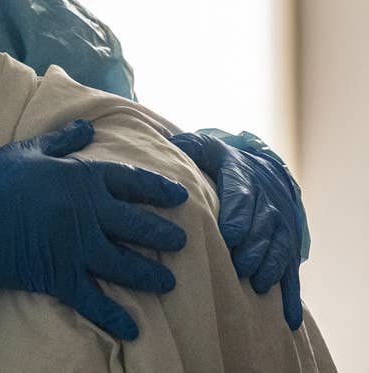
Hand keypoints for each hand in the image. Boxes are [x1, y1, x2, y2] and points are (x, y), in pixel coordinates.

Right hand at [0, 120, 187, 339]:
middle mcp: (87, 212)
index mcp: (81, 178)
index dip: (158, 189)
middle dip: (163, 234)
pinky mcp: (59, 275)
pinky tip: (132, 328)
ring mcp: (76, 247)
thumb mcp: (28, 150)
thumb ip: (62, 141)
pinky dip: (114, 316)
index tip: (179, 197)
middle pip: (137, 225)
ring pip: (125, 264)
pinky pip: (94, 299)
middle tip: (181, 242)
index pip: (131, 182)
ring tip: (167, 282)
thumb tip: (89, 128)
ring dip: (149, 274)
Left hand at [171, 132, 302, 329]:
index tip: (229, 235)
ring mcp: (280, 226)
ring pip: (279, 247)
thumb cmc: (222, 164)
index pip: (241, 196)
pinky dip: (291, 295)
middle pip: (262, 226)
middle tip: (239, 265)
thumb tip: (172, 145)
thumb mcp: (207, 149)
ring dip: (269, 266)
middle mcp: (267, 203)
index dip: (238, 215)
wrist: (261, 171)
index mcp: (243, 179)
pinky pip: (291, 271)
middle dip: (252, 247)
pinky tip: (287, 318)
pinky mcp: (287, 246)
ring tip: (256, 284)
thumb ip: (190, 147)